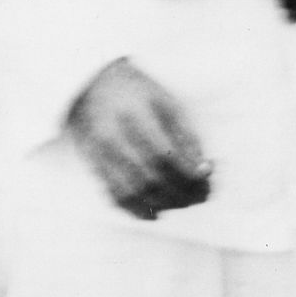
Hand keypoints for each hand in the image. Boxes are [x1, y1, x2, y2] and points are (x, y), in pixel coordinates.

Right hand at [65, 59, 212, 218]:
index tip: (206, 177)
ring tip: (182, 202)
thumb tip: (203, 170)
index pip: (163, 155)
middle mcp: (112, 137)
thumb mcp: (165, 101)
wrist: (89, 84)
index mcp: (134, 115)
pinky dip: (136, 210)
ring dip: (161, 205)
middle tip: (201, 195)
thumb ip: (185, 135)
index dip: (187, 172)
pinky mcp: (92, 165)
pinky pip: (113, 196)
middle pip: (148, 179)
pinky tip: (155, 211)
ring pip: (131, 193)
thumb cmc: (135, 90)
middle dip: (179, 193)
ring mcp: (98, 154)